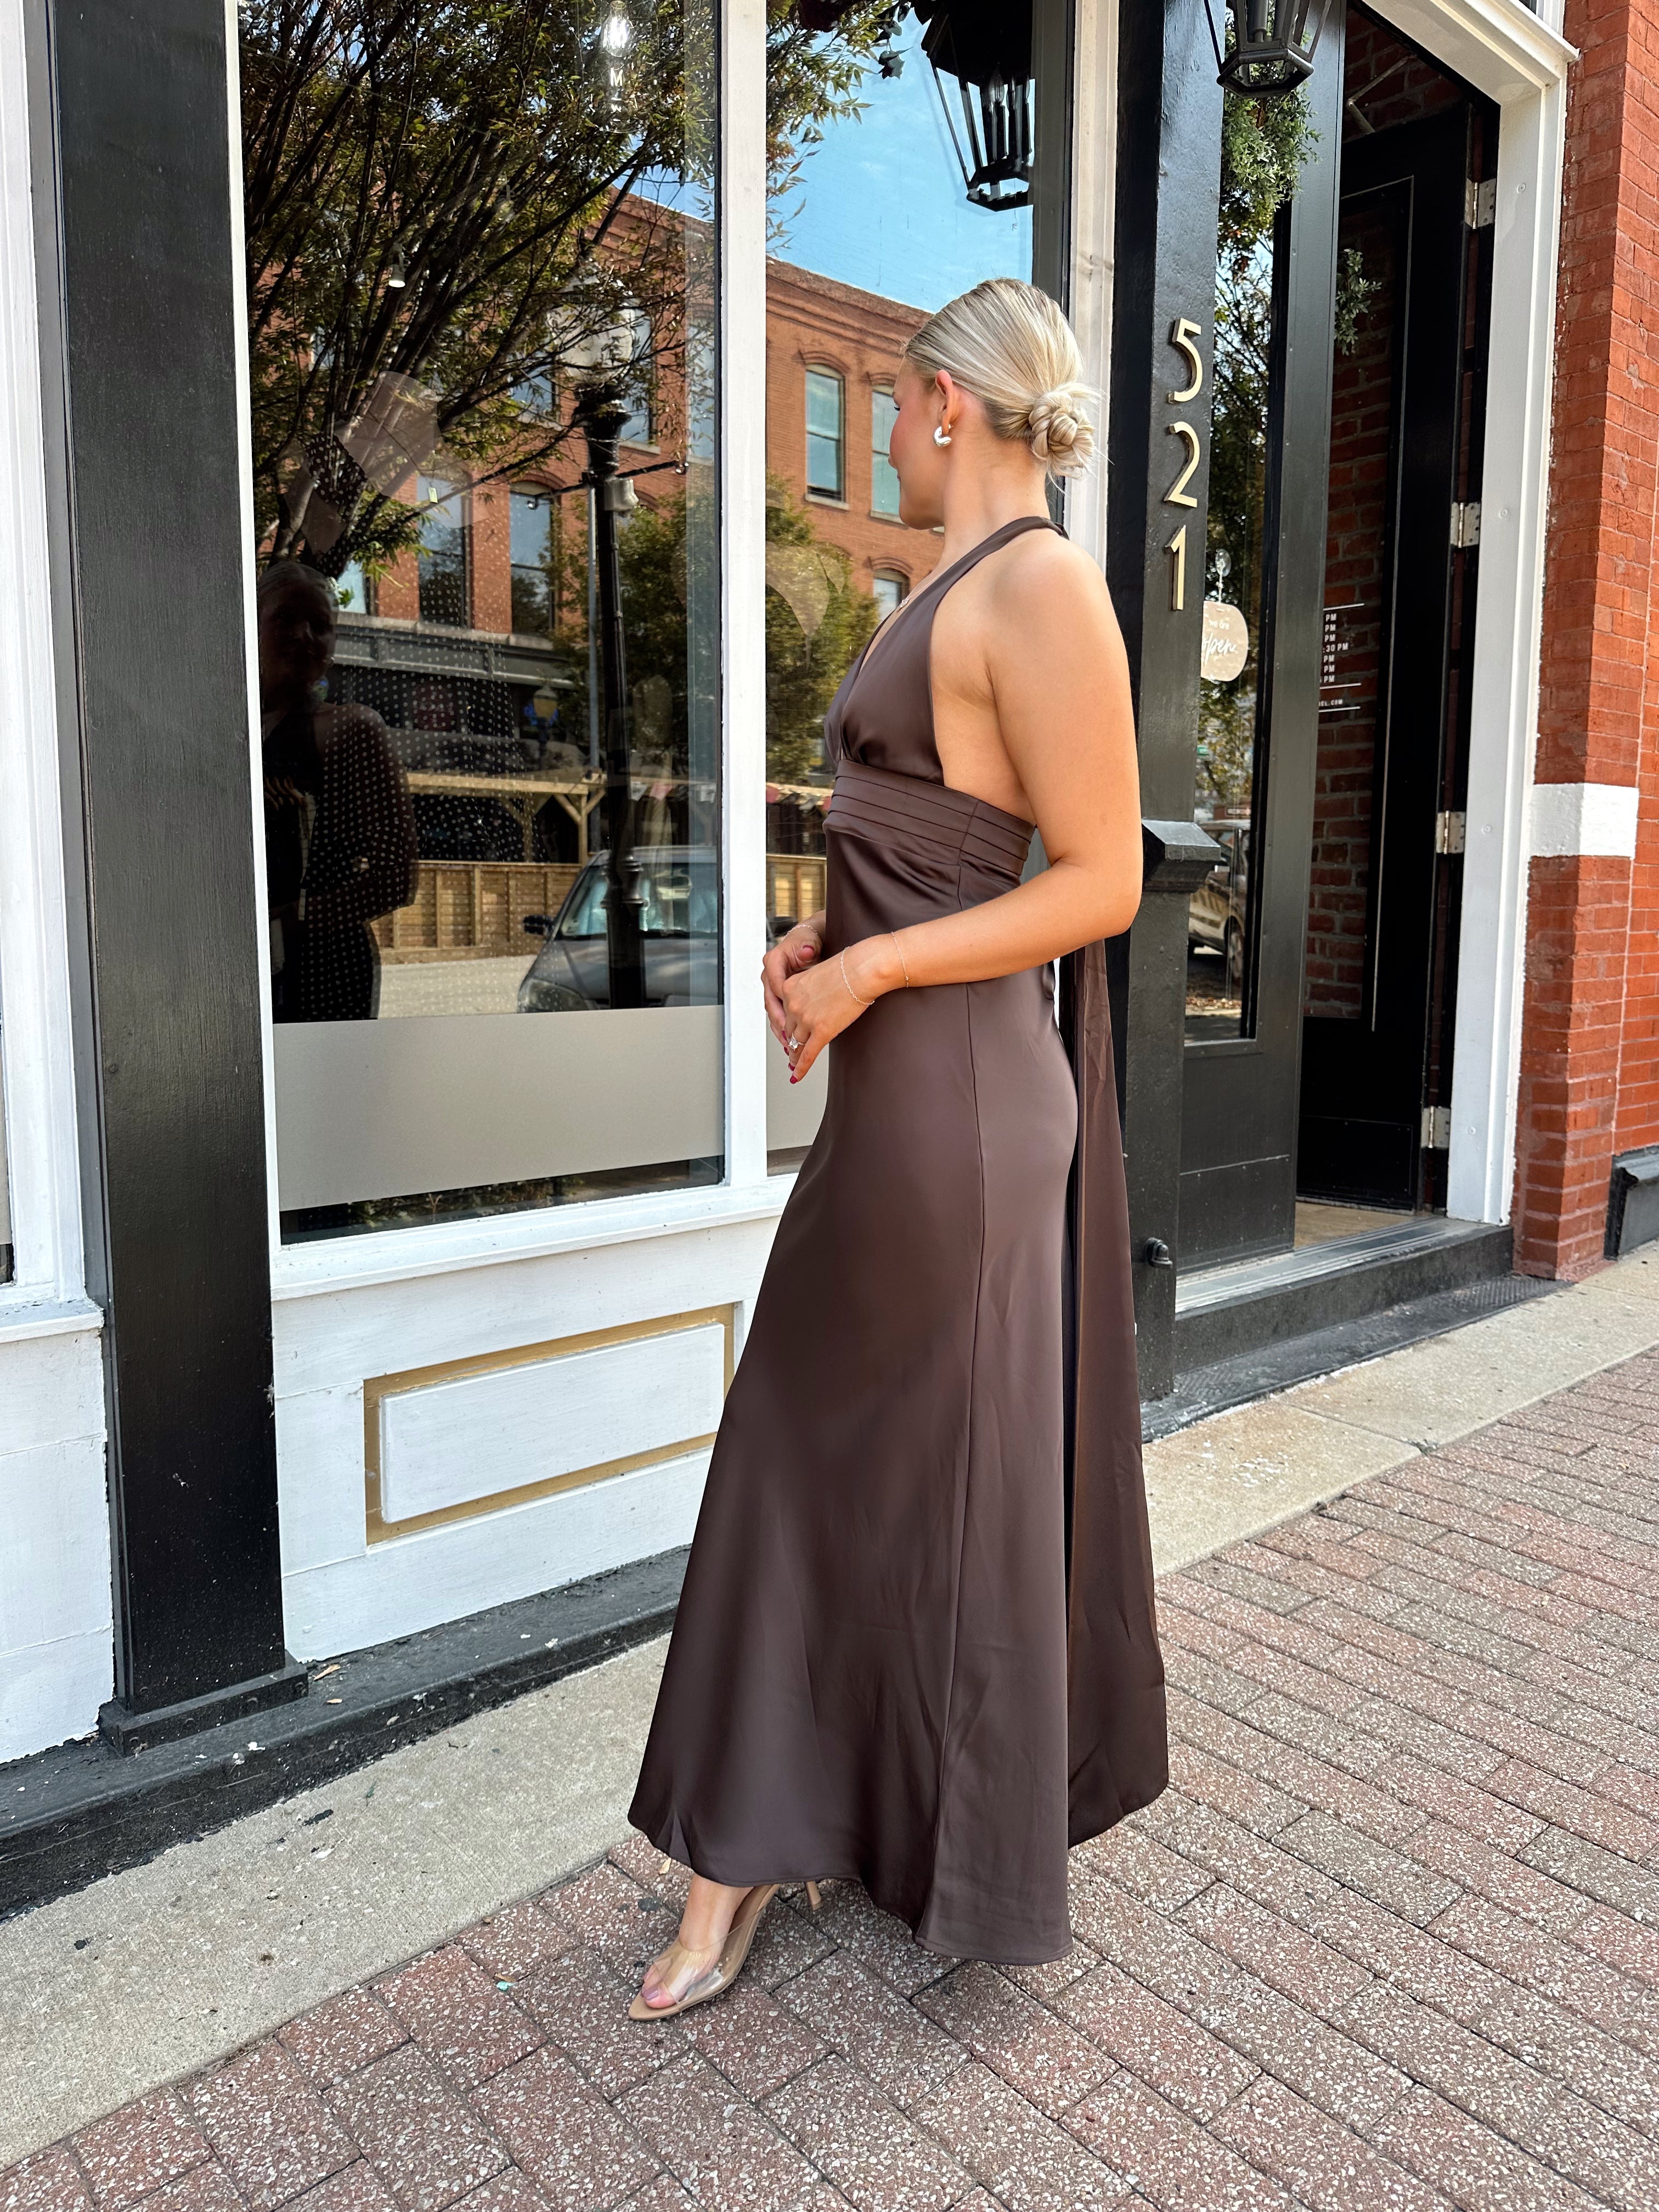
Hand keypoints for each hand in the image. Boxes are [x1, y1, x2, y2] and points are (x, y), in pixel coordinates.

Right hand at [762, 916, 824, 1046]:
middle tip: (789, 1038)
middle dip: (780, 1023)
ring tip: (790, 1046)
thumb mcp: (809, 943)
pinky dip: (785, 1028)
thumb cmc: (810, 943)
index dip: (782, 1003)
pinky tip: (791, 1041)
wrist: (812, 943)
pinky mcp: (781, 995)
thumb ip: (806, 948)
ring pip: (774, 1012)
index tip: (790, 1018)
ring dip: (781, 1030)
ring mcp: (774, 986)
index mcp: (773, 961)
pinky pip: (779, 1014)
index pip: (774, 984)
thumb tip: (806, 951)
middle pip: (771, 1003)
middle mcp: (770, 974)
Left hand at [780, 936, 889, 1081]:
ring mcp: (806, 1019)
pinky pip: (808, 1054)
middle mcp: (793, 1004)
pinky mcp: (821, 1031)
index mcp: (790, 987)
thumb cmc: (848, 967)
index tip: (786, 1031)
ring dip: (795, 1054)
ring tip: (794, 1062)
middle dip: (791, 1039)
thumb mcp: (818, 974)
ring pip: (796, 1043)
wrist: (861, 970)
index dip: (788, 1023)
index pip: (784, 1010)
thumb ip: (809, 989)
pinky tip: (797, 1075)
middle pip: (789, 1028)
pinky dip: (801, 1067)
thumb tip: (814, 1001)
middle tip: (791, 1048)